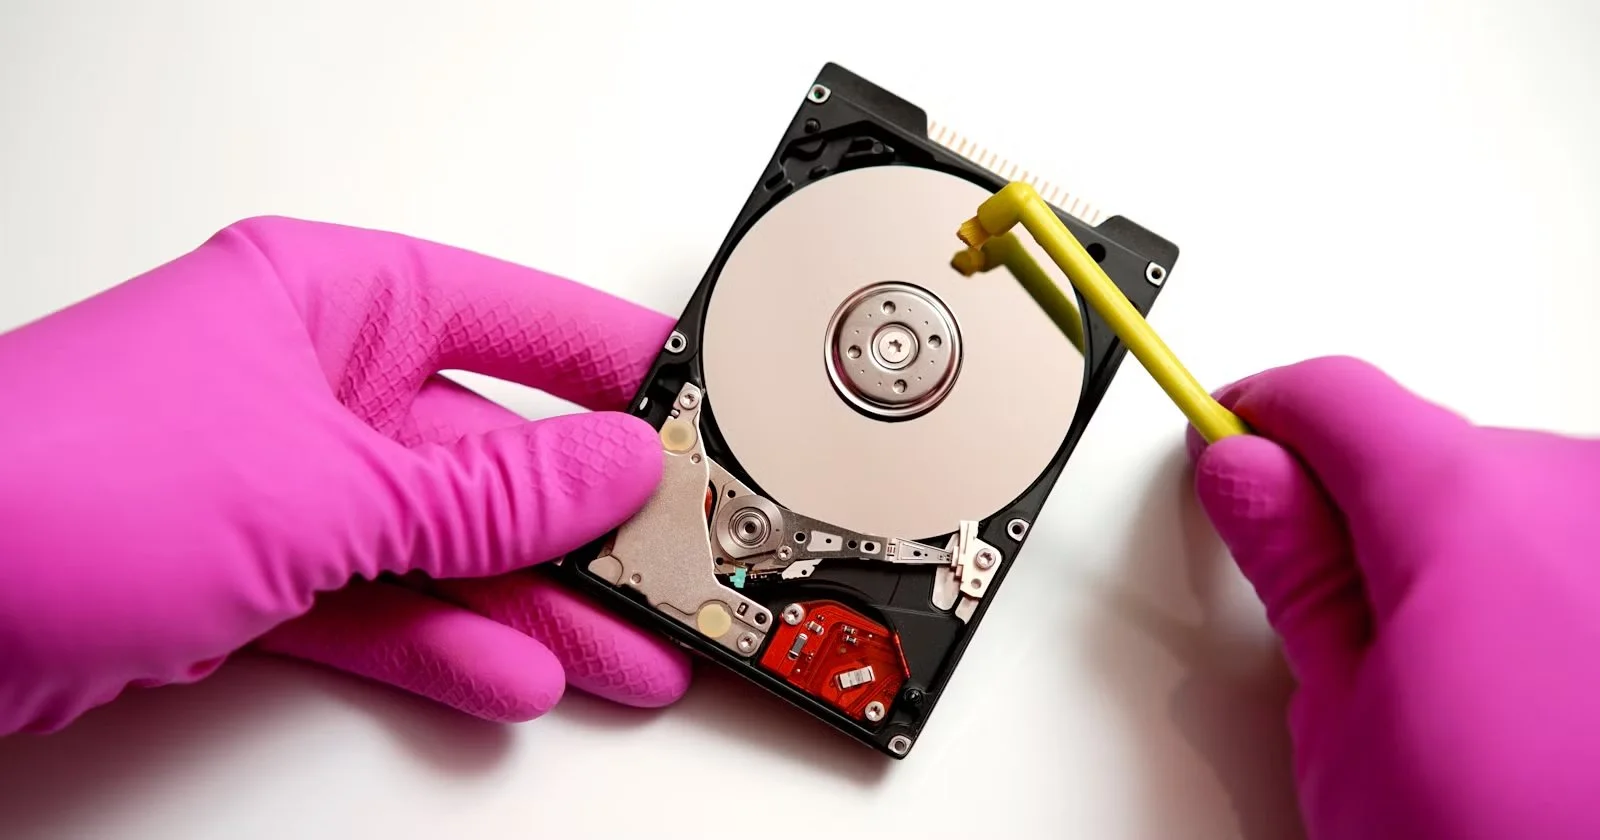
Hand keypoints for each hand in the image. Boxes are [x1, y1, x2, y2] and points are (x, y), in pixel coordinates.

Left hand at [0, 217, 690, 734]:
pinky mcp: (246, 578)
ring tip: (630, 653)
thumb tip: (612, 468)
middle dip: (585, 523)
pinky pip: (381, 609)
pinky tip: (513, 677)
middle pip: (487, 451)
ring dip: (533, 606)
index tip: (701, 405)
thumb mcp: (319, 485)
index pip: (509, 318)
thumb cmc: (53, 484)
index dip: (614, 364)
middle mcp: (307, 382)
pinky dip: (444, 646)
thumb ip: (482, 491)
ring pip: (445, 546)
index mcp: (325, 301)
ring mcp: (277, 485)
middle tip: (678, 566)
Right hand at [1189, 356, 1599, 839]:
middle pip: (1424, 444)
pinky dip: (1537, 585)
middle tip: (1326, 621)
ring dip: (1456, 554)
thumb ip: (1292, 570)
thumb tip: (1246, 478)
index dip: (1260, 416)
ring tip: (1447, 685)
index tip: (1229, 445)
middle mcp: (1580, 493)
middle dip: (1357, 507)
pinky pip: (1579, 542)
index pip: (1331, 396)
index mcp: (1468, 509)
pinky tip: (1531, 687)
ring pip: (1506, 496)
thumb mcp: (1346, 723)